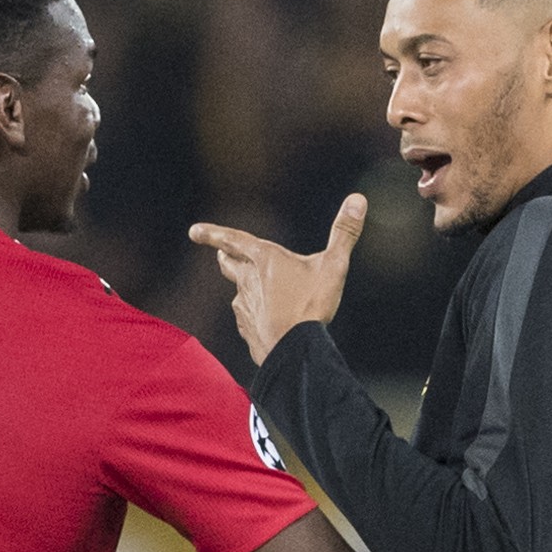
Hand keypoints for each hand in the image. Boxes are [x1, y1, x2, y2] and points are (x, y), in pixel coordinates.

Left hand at [188, 194, 366, 363]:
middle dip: (226, 257)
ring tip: (257, 290)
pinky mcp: (247, 329)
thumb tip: (358, 199)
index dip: (212, 233)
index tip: (193, 231)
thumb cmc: (312, 306)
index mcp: (264, 259)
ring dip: (244, 287)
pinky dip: (254, 314)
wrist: (294, 352)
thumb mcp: (334, 265)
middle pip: (229, 264)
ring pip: (238, 292)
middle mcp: (248, 281)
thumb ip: (345, 232)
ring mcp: (244, 307)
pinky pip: (246, 317)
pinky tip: (266, 319)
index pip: (232, 239)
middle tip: (222, 253)